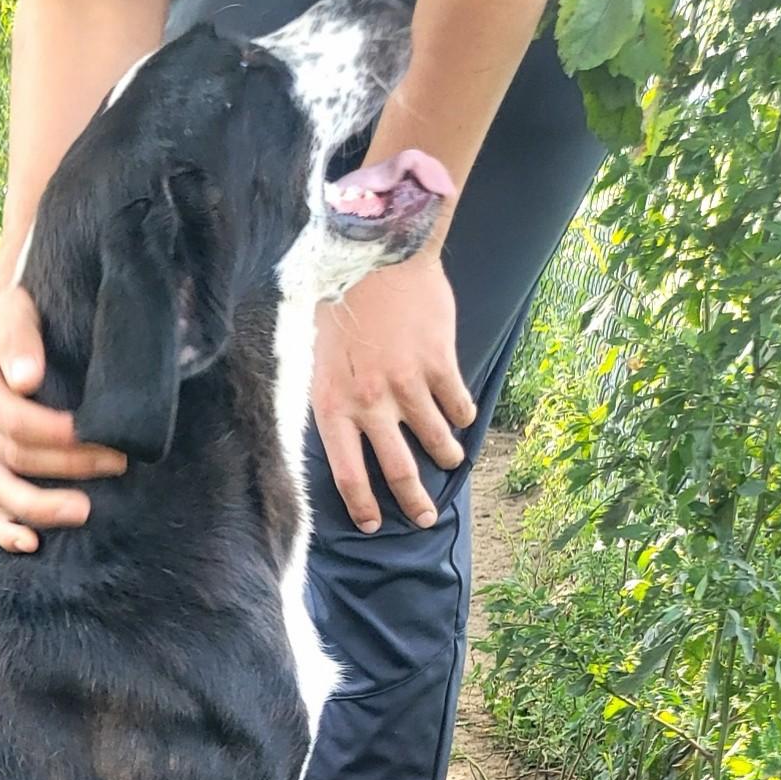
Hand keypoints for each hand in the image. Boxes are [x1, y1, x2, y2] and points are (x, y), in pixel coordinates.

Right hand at [0, 283, 127, 552]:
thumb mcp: (15, 307)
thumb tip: (25, 379)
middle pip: (15, 459)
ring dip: (42, 508)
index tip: (98, 434)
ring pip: (2, 492)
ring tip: (85, 510)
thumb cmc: (21, 318)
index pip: (14, 422)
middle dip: (67, 466)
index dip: (56, 435)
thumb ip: (19, 336)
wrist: (11, 330)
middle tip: (117, 463)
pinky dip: (7, 531)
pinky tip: (32, 544)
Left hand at [312, 252, 476, 533]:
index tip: (375, 525)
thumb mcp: (318, 360)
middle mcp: (371, 404)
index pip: (348, 475)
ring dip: (446, 455)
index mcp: (334, 406)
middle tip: (427, 518)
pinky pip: (457, 405)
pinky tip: (462, 416)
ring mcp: (408, 385)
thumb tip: (342, 437)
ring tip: (451, 459)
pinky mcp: (439, 363)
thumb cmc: (341, 305)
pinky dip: (462, 415)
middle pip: (397, 470)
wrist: (378, 254)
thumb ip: (333, 400)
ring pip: (434, 440)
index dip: (363, 506)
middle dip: (415, 502)